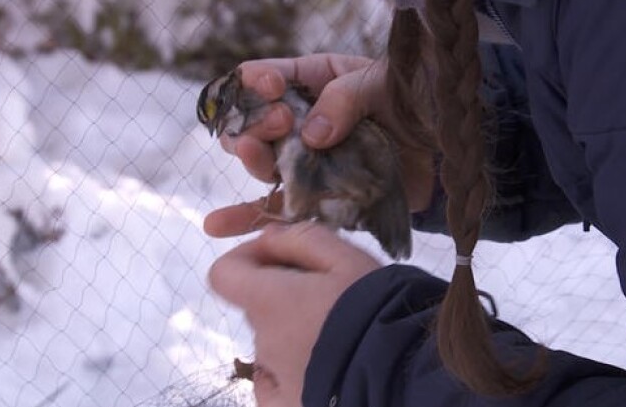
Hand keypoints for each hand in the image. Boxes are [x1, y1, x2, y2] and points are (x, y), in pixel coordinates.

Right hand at [204, 54, 434, 237]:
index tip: (273, 91)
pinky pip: (282, 207)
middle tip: (282, 125)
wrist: (452, 146)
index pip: (269, 77)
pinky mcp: (323, 195)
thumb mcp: (386, 84)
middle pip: (256, 123)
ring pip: (264, 164)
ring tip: (259, 157)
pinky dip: (251, 219)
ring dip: (253, 161)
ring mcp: (311, 160)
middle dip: (257, 124)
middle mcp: (304, 121)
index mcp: (316, 82)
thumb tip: (310, 134)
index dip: (260, 83)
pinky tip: (218, 225)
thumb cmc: (420, 100)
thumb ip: (346, 100)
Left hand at [208, 222, 379, 406]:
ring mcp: (273, 379)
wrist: (401, 372)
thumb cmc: (376, 308)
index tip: (280, 258)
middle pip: (259, 308)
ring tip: (340, 333)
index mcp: (269, 301)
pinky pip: (275, 383)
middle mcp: (263, 341)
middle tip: (331, 294)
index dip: (247, 259)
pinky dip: (291, 371)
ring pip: (274, 343)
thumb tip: (269, 235)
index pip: (224, 274)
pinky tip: (323, 366)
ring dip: (295, 332)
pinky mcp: (286, 406)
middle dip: (284, 295)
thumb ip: (303, 240)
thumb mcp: (348, 259)